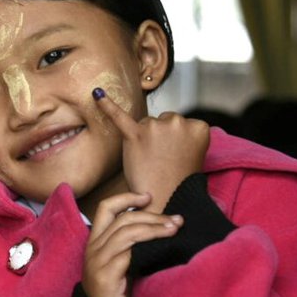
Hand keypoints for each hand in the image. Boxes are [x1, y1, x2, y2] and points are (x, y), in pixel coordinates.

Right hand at [83, 191, 182, 296]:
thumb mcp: (122, 269)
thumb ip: (131, 250)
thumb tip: (161, 230)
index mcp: (94, 244)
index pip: (106, 209)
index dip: (127, 198)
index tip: (149, 197)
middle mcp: (93, 249)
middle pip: (123, 218)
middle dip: (152, 215)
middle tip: (176, 220)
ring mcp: (98, 262)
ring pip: (127, 232)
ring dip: (155, 227)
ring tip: (175, 228)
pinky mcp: (106, 276)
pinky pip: (129, 252)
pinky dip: (148, 244)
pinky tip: (164, 246)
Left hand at [92, 92, 209, 210]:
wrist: (167, 202)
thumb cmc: (178, 181)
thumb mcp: (193, 154)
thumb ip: (184, 136)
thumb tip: (166, 125)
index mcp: (199, 126)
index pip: (179, 124)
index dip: (173, 142)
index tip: (175, 157)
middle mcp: (179, 121)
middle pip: (162, 121)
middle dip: (159, 138)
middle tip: (160, 162)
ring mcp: (156, 127)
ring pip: (146, 123)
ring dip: (144, 139)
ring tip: (149, 162)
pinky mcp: (136, 136)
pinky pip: (120, 117)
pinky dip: (107, 105)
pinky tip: (97, 94)